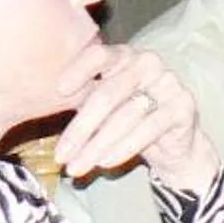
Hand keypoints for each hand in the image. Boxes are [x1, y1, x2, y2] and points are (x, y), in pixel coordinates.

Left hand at [54, 43, 218, 193]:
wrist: (174, 142)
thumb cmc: (129, 120)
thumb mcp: (103, 107)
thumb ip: (83, 99)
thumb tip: (39, 105)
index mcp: (125, 56)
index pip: (100, 54)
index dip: (78, 70)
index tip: (58, 92)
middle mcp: (149, 64)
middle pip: (108, 93)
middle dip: (81, 128)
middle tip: (60, 156)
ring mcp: (169, 83)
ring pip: (127, 115)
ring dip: (97, 145)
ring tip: (77, 167)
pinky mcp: (184, 107)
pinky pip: (150, 128)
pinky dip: (124, 148)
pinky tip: (105, 163)